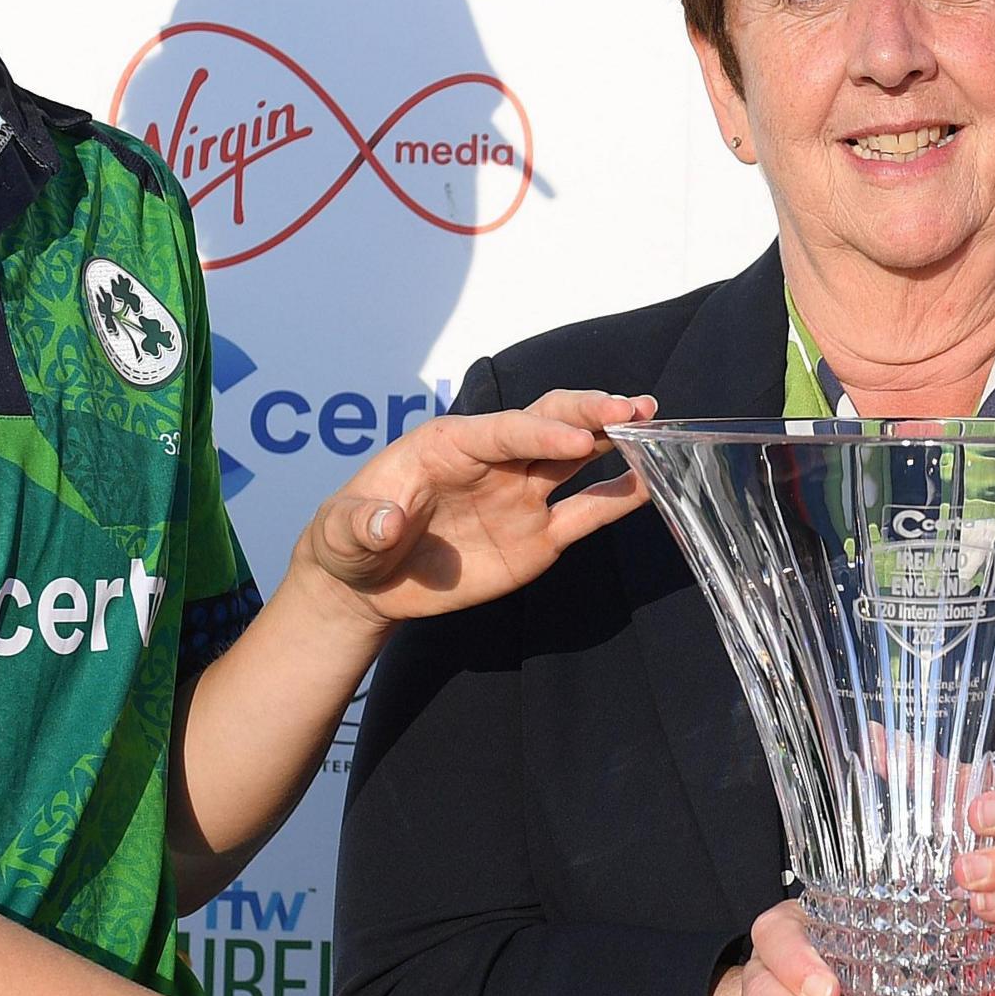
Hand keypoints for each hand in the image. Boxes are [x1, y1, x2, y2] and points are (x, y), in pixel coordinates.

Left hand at [297, 389, 655, 623]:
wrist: (365, 585)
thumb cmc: (348, 542)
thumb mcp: (340, 533)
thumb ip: (361, 524)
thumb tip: (386, 522)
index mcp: (448, 445)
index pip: (504, 430)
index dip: (541, 432)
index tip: (579, 439)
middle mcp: (493, 461)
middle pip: (549, 424)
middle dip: (590, 413)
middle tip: (635, 410)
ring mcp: (520, 496)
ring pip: (576, 456)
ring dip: (613, 438)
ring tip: (654, 425)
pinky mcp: (537, 536)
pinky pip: (585, 513)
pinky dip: (618, 498)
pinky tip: (652, 483)